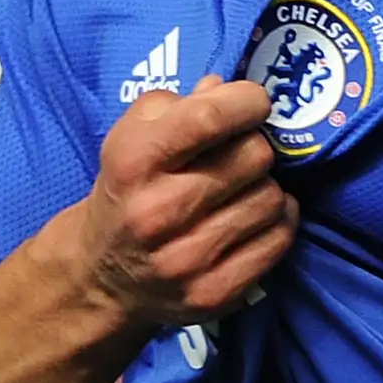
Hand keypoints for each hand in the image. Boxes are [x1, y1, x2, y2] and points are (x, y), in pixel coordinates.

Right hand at [65, 78, 295, 332]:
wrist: (103, 277)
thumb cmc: (127, 190)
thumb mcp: (131, 137)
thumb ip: (179, 105)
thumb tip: (227, 89)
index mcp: (133, 163)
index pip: (209, 118)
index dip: (246, 102)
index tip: (252, 104)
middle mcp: (158, 212)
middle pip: (254, 157)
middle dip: (253, 147)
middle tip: (238, 156)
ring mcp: (188, 259)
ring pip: (272, 198)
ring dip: (265, 187)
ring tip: (241, 191)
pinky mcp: (215, 294)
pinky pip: (279, 239)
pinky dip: (277, 222)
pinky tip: (254, 218)